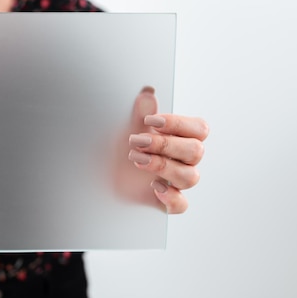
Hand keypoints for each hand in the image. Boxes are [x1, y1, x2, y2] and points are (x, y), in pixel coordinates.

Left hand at [114, 86, 208, 213]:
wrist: (98, 178)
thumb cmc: (117, 152)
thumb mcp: (126, 132)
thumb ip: (139, 116)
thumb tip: (148, 92)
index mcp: (179, 139)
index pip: (199, 129)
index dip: (178, 124)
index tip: (151, 121)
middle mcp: (181, 160)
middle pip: (196, 151)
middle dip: (165, 144)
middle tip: (137, 140)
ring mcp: (175, 182)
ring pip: (191, 177)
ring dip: (163, 165)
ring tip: (136, 159)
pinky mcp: (166, 202)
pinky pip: (181, 205)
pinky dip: (171, 197)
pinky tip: (153, 186)